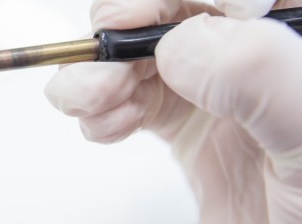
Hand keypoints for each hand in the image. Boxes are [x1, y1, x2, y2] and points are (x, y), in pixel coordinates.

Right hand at [45, 0, 301, 221]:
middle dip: (124, 28)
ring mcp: (216, 86)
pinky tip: (107, 127)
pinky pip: (124, 93)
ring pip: (135, 47)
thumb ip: (258, 76)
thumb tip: (184, 44)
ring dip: (97, 69)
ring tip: (91, 101)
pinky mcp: (185, 121)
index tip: (155, 27)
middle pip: (169, 6)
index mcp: (297, 32)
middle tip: (107, 63)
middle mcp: (254, 50)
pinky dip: (95, 107)